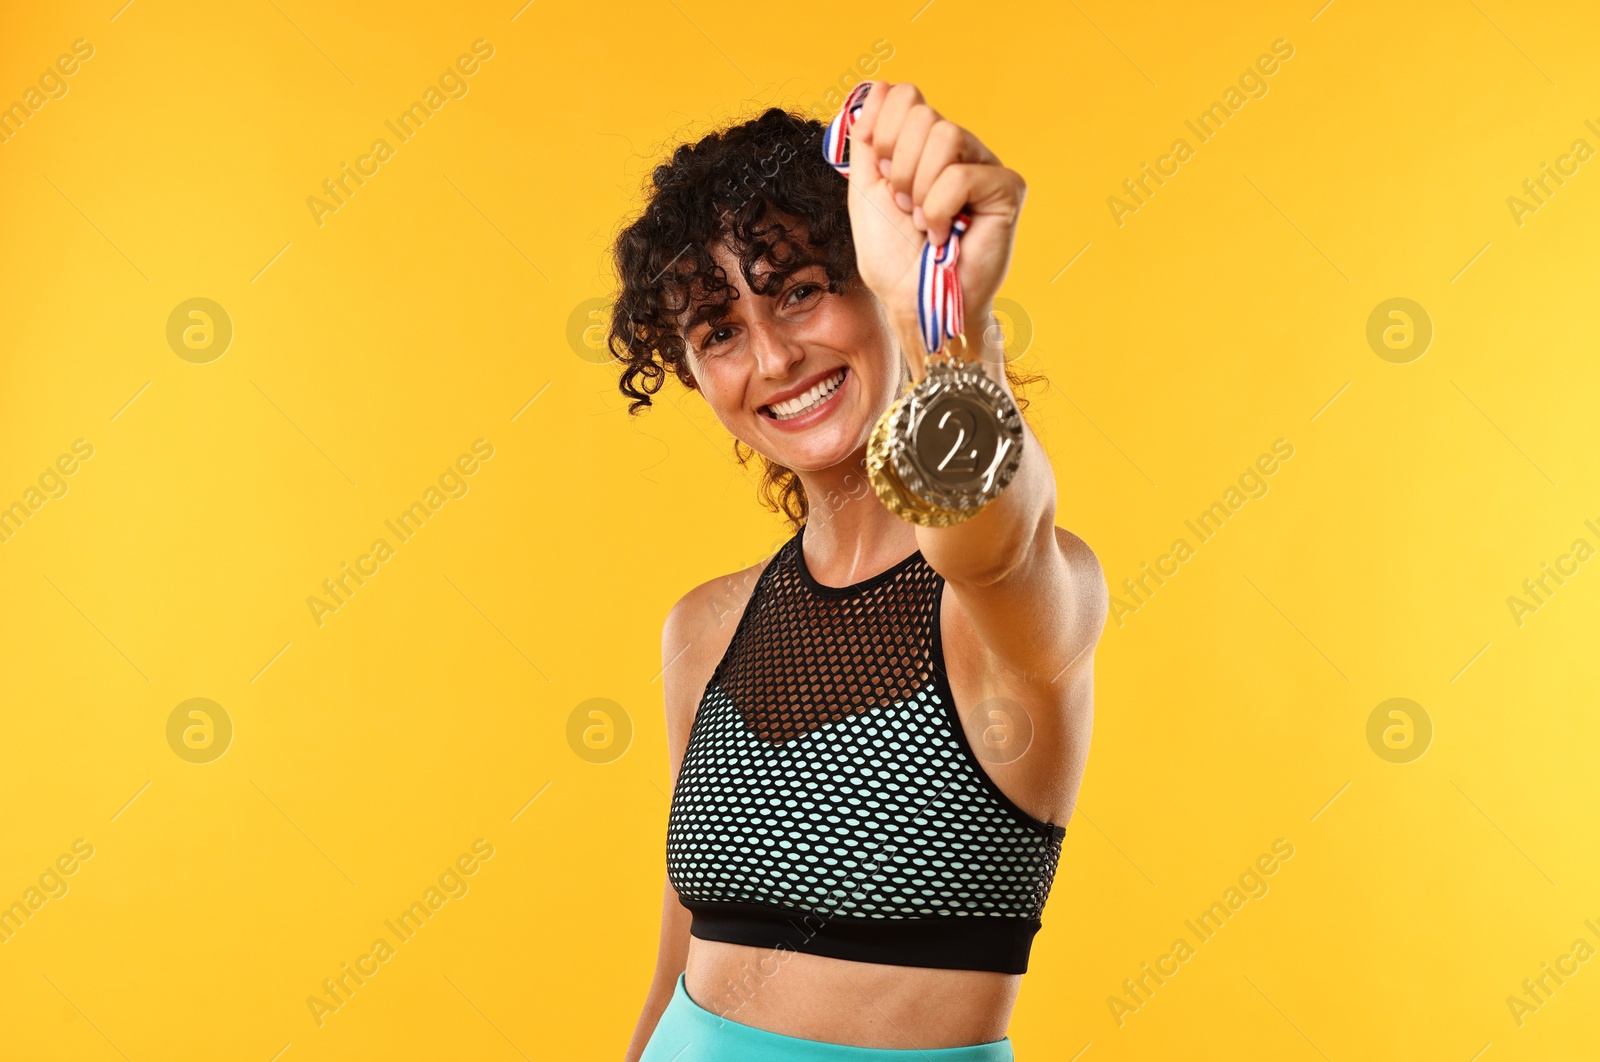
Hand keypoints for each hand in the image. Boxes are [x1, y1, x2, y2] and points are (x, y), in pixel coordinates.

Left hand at [845, 81, 1025, 369]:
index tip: (879, 171)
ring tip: (924, 221)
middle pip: (923, 115)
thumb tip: (878, 89)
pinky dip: (940, 209)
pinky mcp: (1007, 190)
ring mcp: (986, 167)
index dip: (881, 128)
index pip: (906, 96)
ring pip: (945, 136)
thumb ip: (868, 141)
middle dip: (898, 168)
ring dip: (920, 188)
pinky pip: (962, 175)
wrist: (913, 303)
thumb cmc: (894, 257)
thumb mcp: (866, 190)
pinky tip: (945, 233)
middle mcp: (960, 150)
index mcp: (926, 146)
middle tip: (905, 207)